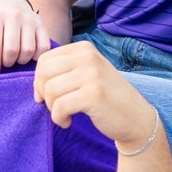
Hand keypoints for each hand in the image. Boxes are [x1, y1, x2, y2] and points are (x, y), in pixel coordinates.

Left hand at [0, 0, 49, 73]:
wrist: (9, 4)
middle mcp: (14, 16)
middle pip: (12, 50)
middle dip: (7, 62)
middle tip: (4, 62)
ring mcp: (30, 20)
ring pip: (28, 51)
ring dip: (20, 61)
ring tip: (14, 58)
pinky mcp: (41, 25)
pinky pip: (43, 48)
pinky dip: (36, 57)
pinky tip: (28, 56)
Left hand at [33, 40, 157, 148]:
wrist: (136, 117)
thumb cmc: (107, 97)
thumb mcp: (87, 73)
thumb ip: (64, 70)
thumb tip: (35, 82)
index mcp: (84, 48)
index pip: (45, 59)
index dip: (39, 80)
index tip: (47, 96)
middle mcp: (88, 56)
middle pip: (44, 73)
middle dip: (43, 93)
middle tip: (54, 106)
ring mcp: (92, 74)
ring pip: (50, 90)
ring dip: (52, 108)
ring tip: (64, 114)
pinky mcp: (93, 95)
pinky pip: (59, 106)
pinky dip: (58, 119)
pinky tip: (68, 122)